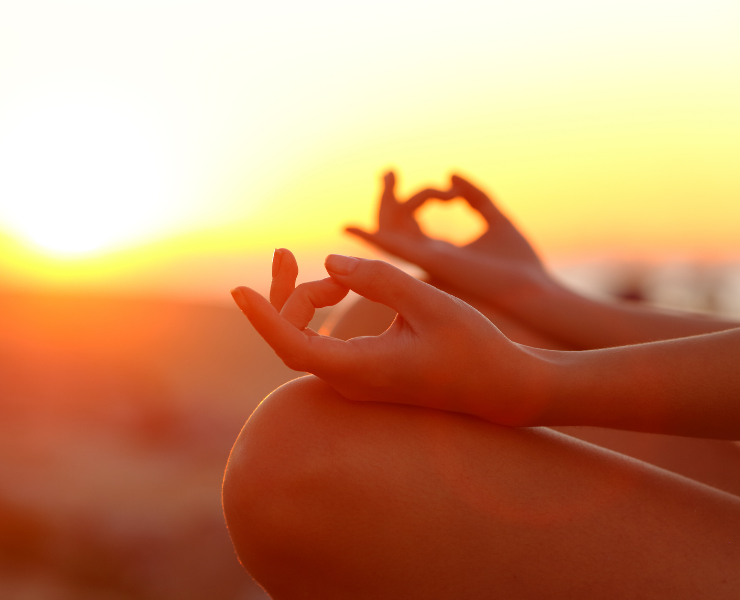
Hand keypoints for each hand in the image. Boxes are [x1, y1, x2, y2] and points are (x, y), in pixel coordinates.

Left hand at [231, 251, 547, 425]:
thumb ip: (378, 280)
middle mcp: (349, 381)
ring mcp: (354, 381)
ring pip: (305, 338)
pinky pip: (322, 342)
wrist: (502, 387)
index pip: (291, 345)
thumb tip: (332, 262)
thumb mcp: (429, 305)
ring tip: (340, 275)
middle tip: (283, 252)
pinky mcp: (364, 373)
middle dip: (286, 293)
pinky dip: (321, 312)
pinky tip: (337, 288)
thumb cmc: (474, 348)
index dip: (263, 316)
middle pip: (291, 336)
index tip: (238, 289)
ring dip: (309, 299)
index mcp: (360, 369)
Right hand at [347, 172, 554, 308]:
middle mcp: (427, 259)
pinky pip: (393, 249)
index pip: (412, 224)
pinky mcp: (432, 263)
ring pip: (391, 232)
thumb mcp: (496, 218)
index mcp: (441, 252)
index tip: (449, 190)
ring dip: (388, 202)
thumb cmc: (520, 263)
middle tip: (390, 171)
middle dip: (389, 197)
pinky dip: (371, 238)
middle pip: (394, 227)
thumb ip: (474, 196)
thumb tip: (451, 174)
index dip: (419, 197)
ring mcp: (427, 263)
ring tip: (391, 175)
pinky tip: (350, 228)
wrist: (535, 290)